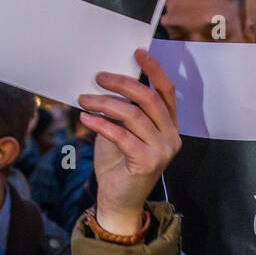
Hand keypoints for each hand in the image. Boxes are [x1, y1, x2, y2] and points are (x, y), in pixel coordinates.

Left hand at [78, 48, 180, 235]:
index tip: (137, 53)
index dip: (154, 70)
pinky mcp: (147, 162)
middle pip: (149, 98)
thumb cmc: (119, 165)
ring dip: (105, 102)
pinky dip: (101, 124)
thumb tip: (106, 82)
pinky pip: (122, 135)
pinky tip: (85, 119)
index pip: (166, 92)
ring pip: (134, 114)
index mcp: (169, 126)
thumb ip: (122, 111)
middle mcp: (171, 136)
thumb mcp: (122, 131)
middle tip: (98, 77)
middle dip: (122, 83)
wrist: (119, 201)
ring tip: (84, 100)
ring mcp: (162, 150)